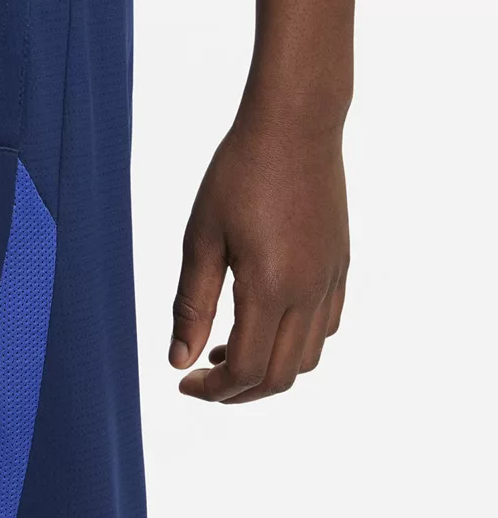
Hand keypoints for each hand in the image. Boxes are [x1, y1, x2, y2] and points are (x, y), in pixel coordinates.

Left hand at [169, 115, 349, 402]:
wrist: (295, 125)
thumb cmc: (239, 174)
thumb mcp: (201, 240)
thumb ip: (191, 305)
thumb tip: (178, 360)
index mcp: (270, 289)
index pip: (245, 370)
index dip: (212, 390)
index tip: (183, 382)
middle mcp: (309, 293)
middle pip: (280, 377)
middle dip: (238, 392)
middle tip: (201, 380)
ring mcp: (331, 281)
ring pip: (308, 359)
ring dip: (267, 370)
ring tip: (224, 350)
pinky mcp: (340, 267)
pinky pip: (325, 328)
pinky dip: (294, 345)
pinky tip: (262, 323)